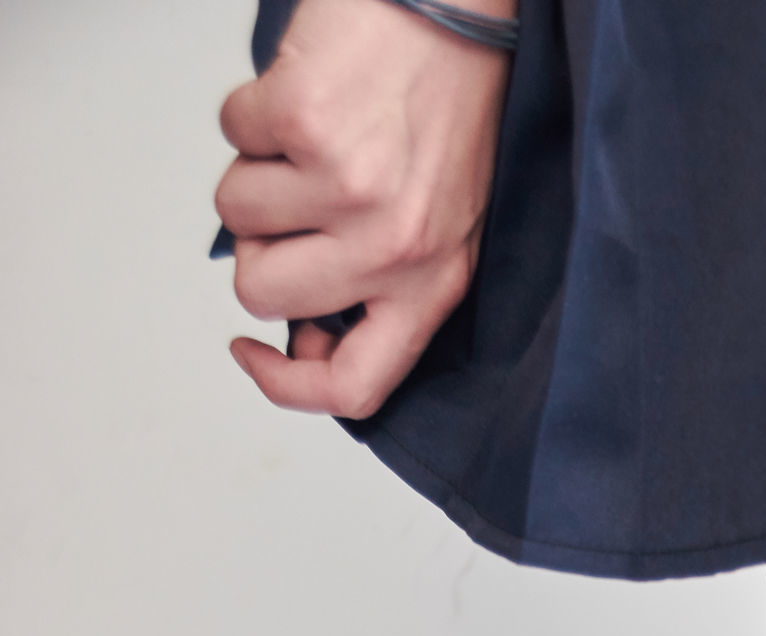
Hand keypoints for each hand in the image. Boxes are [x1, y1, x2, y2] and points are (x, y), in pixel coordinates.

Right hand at [216, 0, 514, 419]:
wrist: (453, 6)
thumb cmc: (446, 108)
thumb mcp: (438, 226)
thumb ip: (381, 291)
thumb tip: (301, 338)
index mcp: (431, 286)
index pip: (354, 388)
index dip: (286, 387)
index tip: (253, 352)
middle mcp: (393, 248)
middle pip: (264, 295)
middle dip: (260, 245)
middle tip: (299, 198)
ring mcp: (348, 188)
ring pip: (236, 216)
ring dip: (256, 169)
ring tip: (313, 137)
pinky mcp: (306, 123)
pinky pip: (232, 135)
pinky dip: (253, 109)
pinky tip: (307, 93)